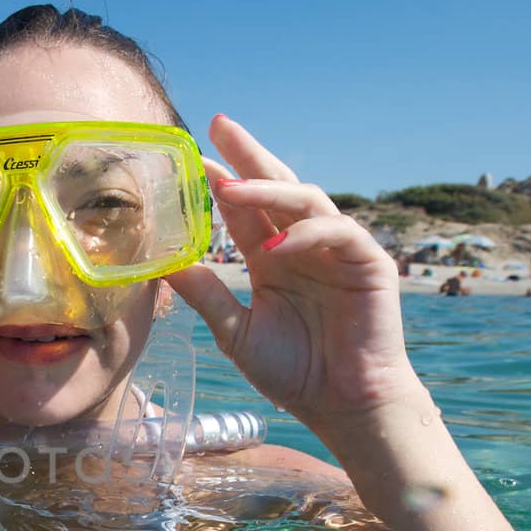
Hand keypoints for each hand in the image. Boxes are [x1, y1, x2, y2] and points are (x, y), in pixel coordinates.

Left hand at [167, 114, 419, 435]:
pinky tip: (278, 245)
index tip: (190, 155)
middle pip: (275, 186)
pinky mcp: (368, 263)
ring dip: (268, 191)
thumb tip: (162, 264)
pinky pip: (339, 232)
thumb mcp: (236, 331)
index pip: (243, 208)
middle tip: (219, 125)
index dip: (221, 178)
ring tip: (230, 189)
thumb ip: (207, 294)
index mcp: (271, 256)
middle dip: (248, 155)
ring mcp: (337, 250)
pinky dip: (308, 234)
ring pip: (305, 200)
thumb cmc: (294, 372)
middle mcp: (301, 245)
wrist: (342, 405)